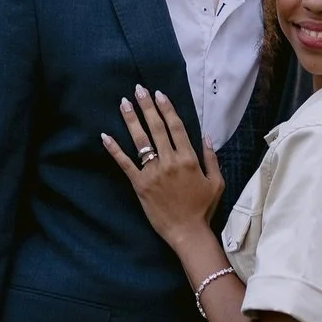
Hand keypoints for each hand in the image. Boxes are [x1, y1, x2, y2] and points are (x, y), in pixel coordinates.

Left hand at [101, 86, 223, 248]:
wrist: (187, 232)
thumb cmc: (203, 209)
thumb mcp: (216, 182)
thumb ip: (211, 158)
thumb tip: (207, 137)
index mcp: (189, 159)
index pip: (176, 127)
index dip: (167, 109)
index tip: (159, 94)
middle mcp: (170, 162)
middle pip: (156, 128)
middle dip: (147, 106)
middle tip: (138, 89)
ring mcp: (154, 173)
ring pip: (141, 141)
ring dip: (131, 120)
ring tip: (124, 103)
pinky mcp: (140, 185)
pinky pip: (125, 164)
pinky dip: (114, 150)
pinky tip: (105, 136)